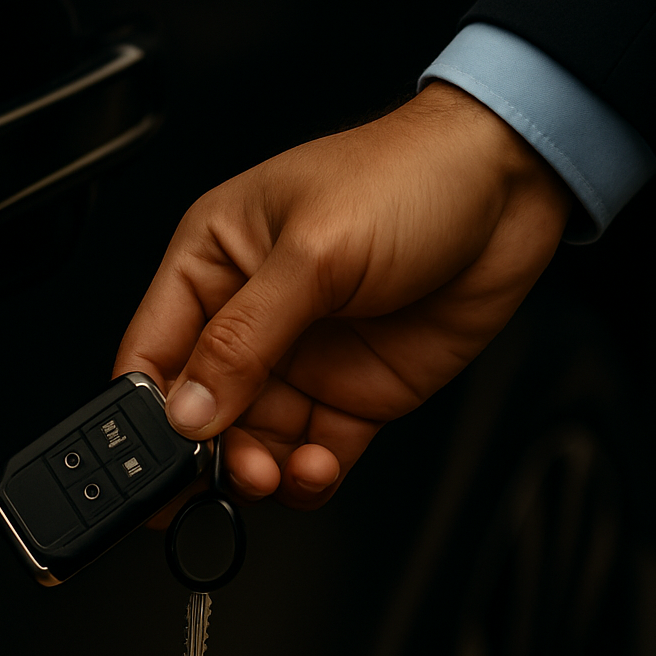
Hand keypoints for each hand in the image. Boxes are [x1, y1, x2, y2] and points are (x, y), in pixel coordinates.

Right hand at [112, 81, 571, 511]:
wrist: (512, 187)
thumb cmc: (408, 176)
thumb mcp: (314, 252)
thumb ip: (243, 338)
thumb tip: (186, 409)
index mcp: (214, 259)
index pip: (152, 349)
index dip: (143, 410)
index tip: (148, 460)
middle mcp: (250, 314)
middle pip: (197, 410)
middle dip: (202, 453)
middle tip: (220, 475)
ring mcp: (302, 358)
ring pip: (251, 442)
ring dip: (255, 472)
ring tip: (274, 473)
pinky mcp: (352, 391)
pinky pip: (310, 454)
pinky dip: (306, 479)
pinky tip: (315, 470)